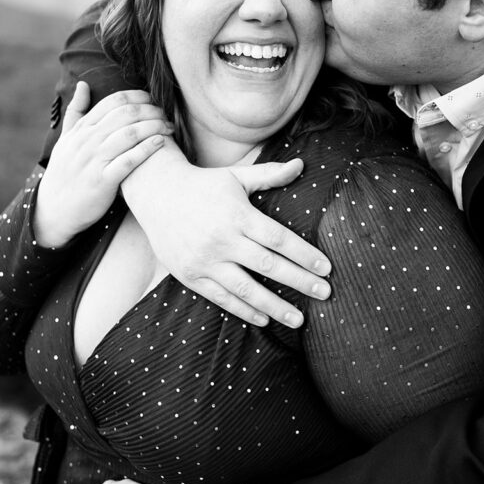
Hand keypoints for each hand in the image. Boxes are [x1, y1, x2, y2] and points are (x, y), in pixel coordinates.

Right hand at [34, 83, 172, 246]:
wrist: (53, 210)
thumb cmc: (64, 173)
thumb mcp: (65, 139)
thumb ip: (75, 111)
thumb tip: (84, 84)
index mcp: (81, 128)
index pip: (114, 101)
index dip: (138, 97)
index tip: (153, 100)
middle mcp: (88, 141)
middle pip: (126, 114)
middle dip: (151, 110)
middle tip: (166, 115)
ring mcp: (95, 160)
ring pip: (129, 134)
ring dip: (154, 127)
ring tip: (169, 128)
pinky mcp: (103, 181)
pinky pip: (128, 161)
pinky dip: (146, 150)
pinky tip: (160, 143)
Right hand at [122, 155, 331, 327]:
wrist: (156, 195)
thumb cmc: (204, 185)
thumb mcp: (236, 176)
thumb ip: (270, 174)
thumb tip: (302, 164)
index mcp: (237, 215)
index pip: (278, 239)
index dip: (304, 254)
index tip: (326, 268)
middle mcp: (222, 239)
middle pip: (268, 265)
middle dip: (299, 281)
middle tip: (324, 293)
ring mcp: (205, 260)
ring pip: (245, 288)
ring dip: (274, 306)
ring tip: (299, 319)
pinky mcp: (191, 275)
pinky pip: (221, 297)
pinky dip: (244, 310)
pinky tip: (265, 319)